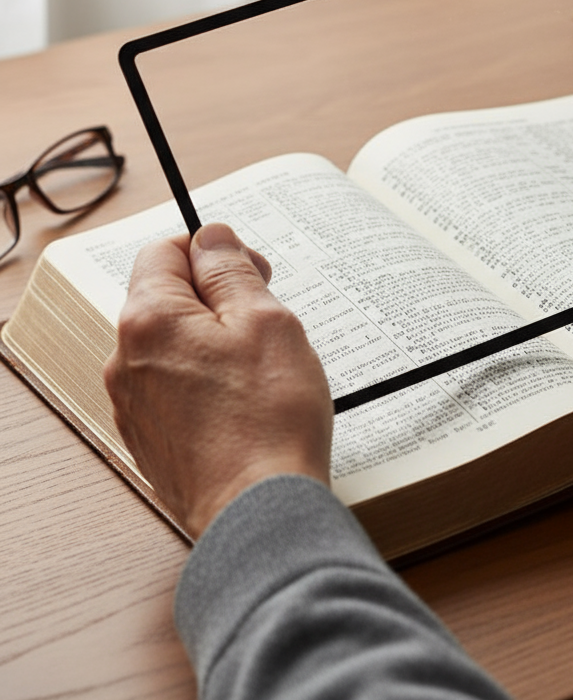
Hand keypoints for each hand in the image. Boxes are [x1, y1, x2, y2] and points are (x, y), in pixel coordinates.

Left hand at [104, 223, 332, 538]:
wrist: (259, 511)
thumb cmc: (269, 420)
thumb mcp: (266, 320)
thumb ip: (231, 271)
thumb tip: (210, 238)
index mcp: (148, 321)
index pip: (165, 251)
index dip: (215, 251)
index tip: (253, 271)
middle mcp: (126, 361)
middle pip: (167, 298)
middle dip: (217, 297)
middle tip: (268, 320)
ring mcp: (134, 405)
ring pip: (174, 344)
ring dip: (215, 340)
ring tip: (262, 368)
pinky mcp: (150, 439)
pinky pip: (175, 387)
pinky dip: (208, 381)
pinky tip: (246, 401)